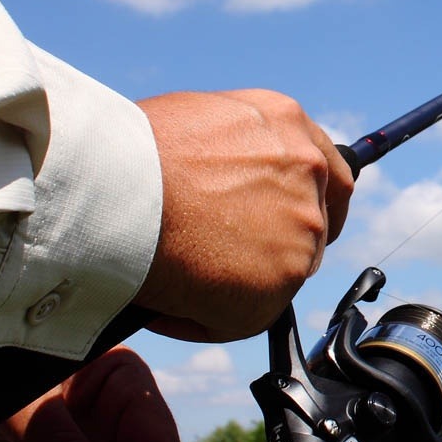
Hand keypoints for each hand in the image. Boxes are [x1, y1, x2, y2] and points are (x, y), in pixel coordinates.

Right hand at [133, 89, 353, 341]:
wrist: (113, 190)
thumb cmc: (129, 155)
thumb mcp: (198, 123)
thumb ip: (238, 155)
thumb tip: (232, 190)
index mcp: (287, 123)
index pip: (327, 171)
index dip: (313, 200)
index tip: (296, 218)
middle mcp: (309, 169)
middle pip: (314, 222)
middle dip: (279, 243)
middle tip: (230, 256)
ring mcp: (304, 223)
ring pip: (285, 270)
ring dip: (242, 282)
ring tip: (183, 273)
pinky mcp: (288, 274)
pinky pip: (256, 312)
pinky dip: (213, 317)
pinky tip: (173, 299)